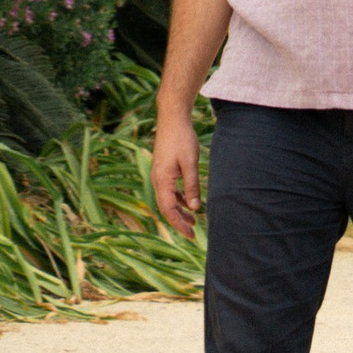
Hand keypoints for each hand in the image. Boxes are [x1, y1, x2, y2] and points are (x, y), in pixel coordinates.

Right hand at [151, 107, 202, 236]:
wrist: (172, 117)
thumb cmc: (182, 138)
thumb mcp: (191, 163)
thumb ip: (192, 186)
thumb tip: (195, 209)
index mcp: (162, 180)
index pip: (169, 210)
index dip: (179, 225)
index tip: (191, 235)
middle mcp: (157, 179)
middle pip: (166, 207)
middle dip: (179, 221)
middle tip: (193, 233)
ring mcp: (158, 174)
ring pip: (167, 199)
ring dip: (179, 211)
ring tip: (193, 220)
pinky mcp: (163, 168)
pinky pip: (168, 190)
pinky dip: (178, 199)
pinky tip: (188, 202)